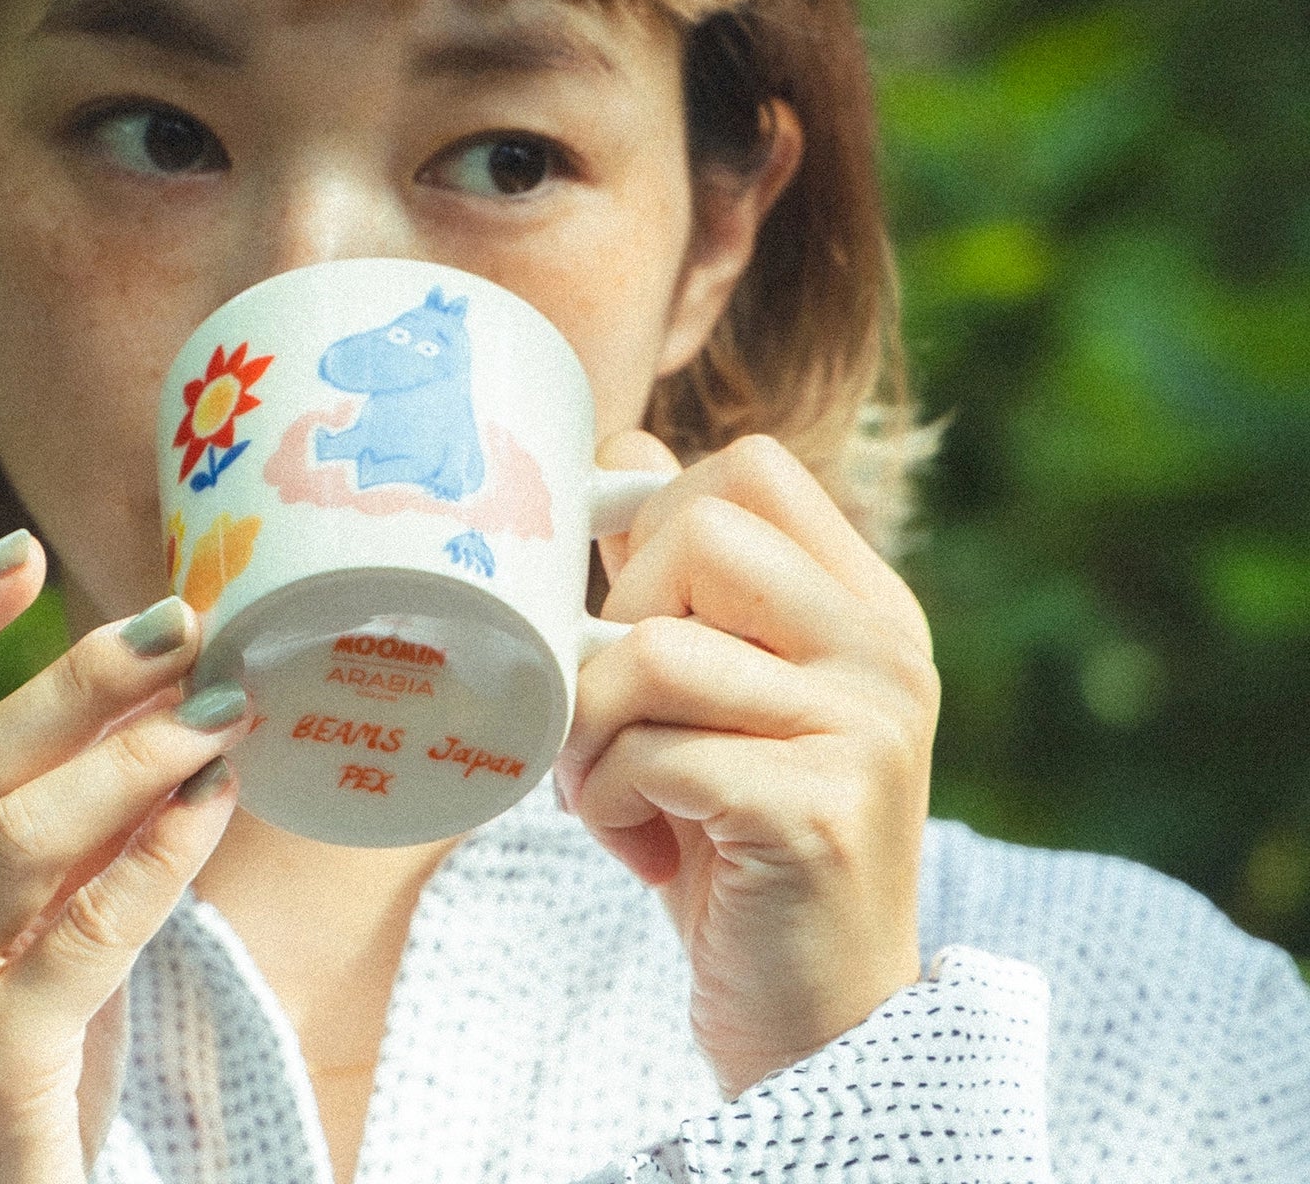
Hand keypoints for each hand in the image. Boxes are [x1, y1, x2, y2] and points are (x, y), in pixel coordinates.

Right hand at [0, 532, 247, 1183]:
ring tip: (224, 707)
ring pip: (17, 835)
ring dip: (134, 757)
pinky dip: (161, 852)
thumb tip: (164, 721)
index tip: (19, 553)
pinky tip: (220, 800)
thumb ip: (59, 850)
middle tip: (183, 623)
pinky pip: (86, 928)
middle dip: (78, 681)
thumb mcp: (8, 951)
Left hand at [556, 433, 936, 1097]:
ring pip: (655, 648)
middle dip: (611, 627)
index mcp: (863, 609)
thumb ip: (683, 587)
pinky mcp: (819, 809)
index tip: (633, 628)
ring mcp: (865, 728)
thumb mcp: (716, 705)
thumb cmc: (740, 854)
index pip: (745, 469)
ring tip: (610, 791)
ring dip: (590, 731)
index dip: (652, 527)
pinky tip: (638, 846)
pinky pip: (652, 750)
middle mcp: (884, 652)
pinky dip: (606, 799)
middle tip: (614, 721)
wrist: (820, 1027)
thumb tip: (625, 446)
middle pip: (696, 531)